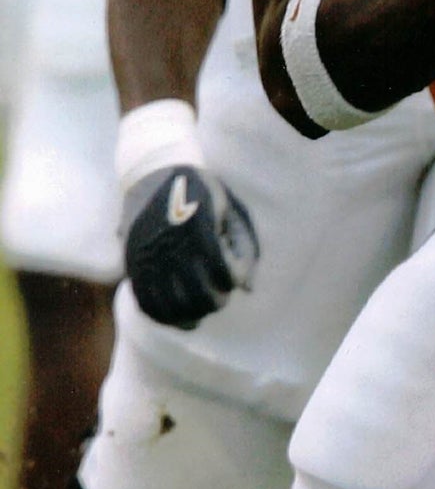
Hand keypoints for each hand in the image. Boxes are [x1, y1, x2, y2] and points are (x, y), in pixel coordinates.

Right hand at [122, 165, 258, 327]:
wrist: (151, 172)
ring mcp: (147, 255)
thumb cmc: (202, 191)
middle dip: (217, 300)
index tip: (233, 268)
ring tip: (201, 306)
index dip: (234, 277)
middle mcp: (170, 243)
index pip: (224, 273)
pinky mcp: (131, 263)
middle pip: (201, 297)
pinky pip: (146, 303)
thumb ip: (246, 246)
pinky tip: (178, 314)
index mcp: (199, 225)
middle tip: (219, 292)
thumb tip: (249, 289)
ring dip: (193, 313)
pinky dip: (165, 316)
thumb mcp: (231, 207)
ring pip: (173, 307)